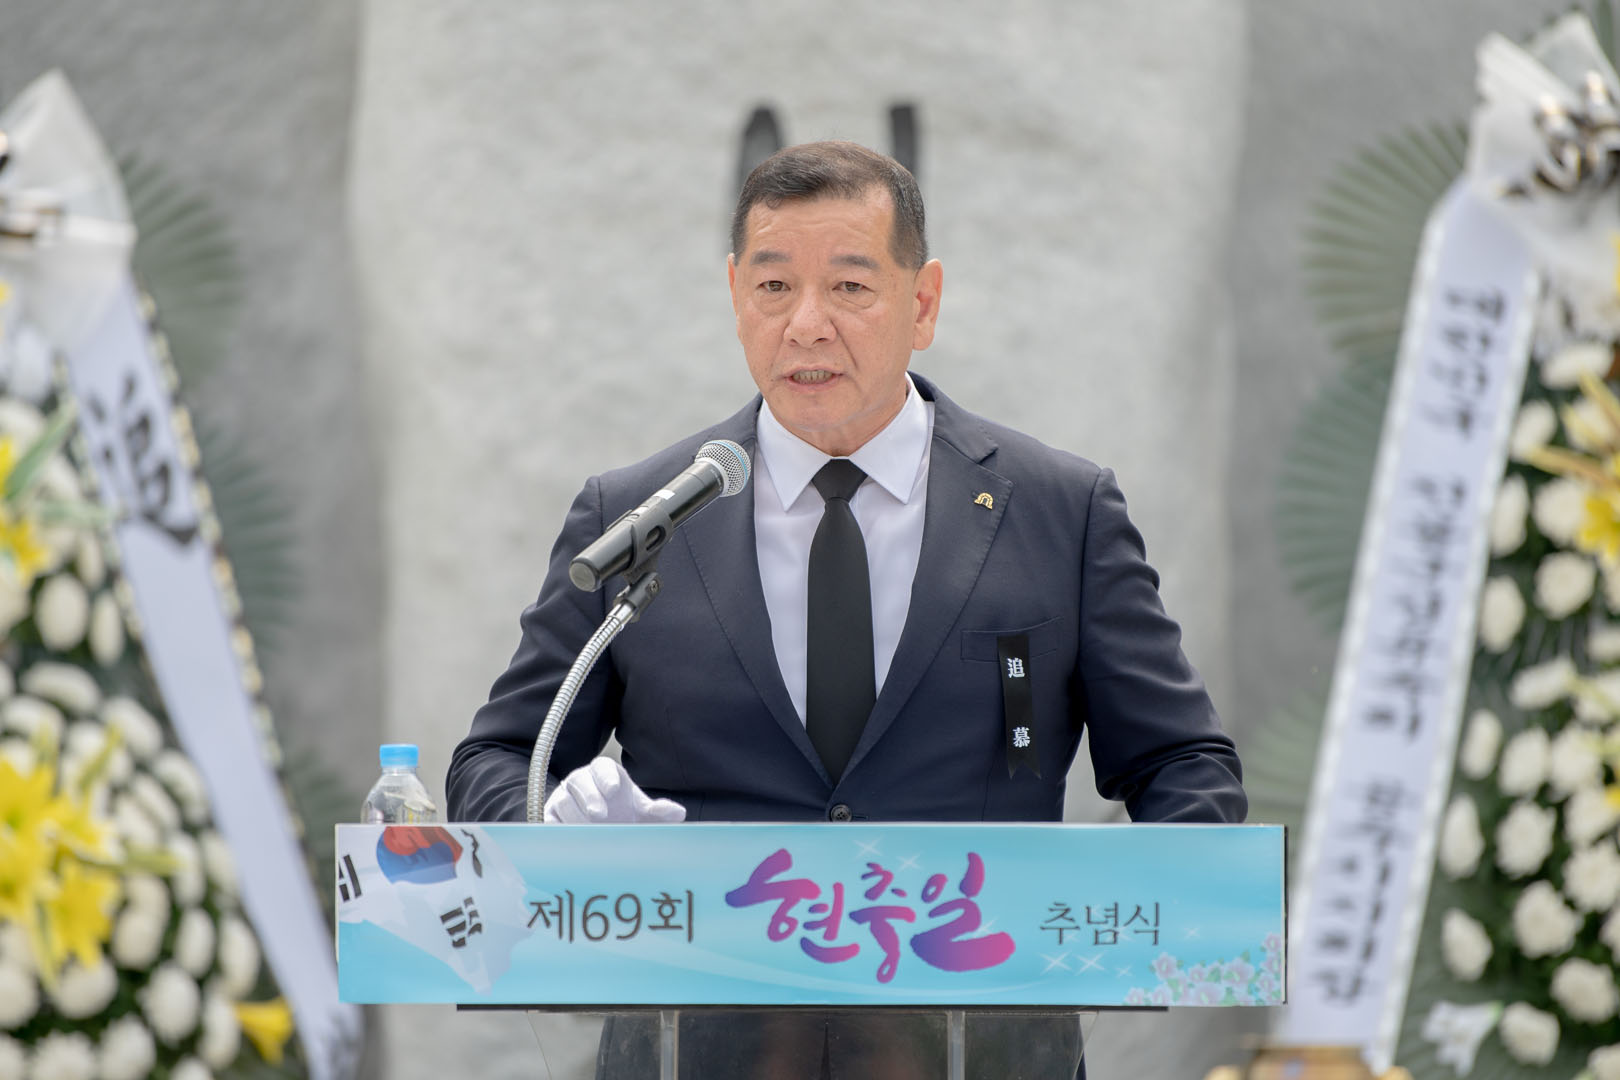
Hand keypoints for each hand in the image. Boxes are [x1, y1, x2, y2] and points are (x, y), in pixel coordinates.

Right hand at [543, 757, 686, 823]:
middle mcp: (581, 781)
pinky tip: (573, 839)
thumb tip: (678, 812)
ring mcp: (563, 797)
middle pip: (579, 780)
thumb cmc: (622, 815)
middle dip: (590, 797)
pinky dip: (560, 828)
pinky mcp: (549, 814)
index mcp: (605, 773)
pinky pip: (550, 819)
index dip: (607, 776)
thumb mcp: (640, 814)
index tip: (615, 789)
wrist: (599, 831)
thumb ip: (657, 812)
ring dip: (577, 817)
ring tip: (592, 832)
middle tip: (601, 814)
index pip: (603, 766)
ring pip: (564, 801)